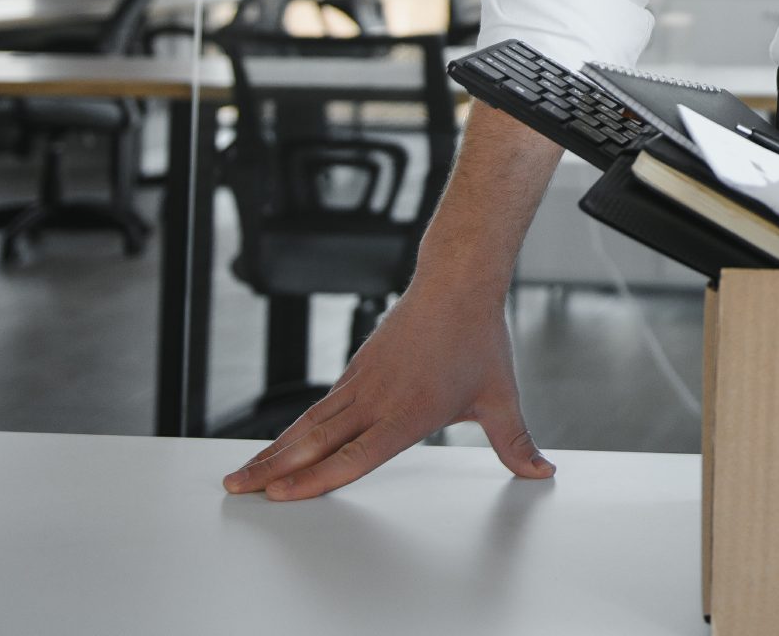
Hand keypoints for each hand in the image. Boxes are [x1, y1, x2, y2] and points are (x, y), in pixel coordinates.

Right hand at [219, 281, 550, 499]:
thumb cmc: (478, 340)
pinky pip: (319, 406)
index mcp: (408, 414)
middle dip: (272, 470)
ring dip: (273, 450)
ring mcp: (361, 383)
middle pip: (314, 441)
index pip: (353, 457)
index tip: (279, 496)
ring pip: (309, 423)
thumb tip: (542, 473)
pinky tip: (279, 445)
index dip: (314, 480)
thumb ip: (516, 444)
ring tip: (241, 474)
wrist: (457, 283)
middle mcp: (376, 400)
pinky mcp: (357, 369)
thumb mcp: (501, 398)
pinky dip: (293, 428)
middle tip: (236, 490)